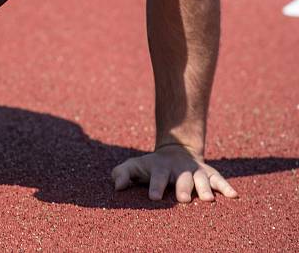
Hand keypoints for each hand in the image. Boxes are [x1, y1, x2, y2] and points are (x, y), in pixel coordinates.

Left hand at [112, 144, 238, 202]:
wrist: (175, 151)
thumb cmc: (151, 166)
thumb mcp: (134, 166)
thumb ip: (122, 174)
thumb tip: (117, 186)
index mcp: (160, 168)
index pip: (157, 177)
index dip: (156, 186)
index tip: (154, 198)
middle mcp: (180, 169)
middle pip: (182, 179)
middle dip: (183, 188)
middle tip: (183, 199)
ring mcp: (196, 171)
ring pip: (202, 179)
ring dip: (205, 188)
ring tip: (208, 200)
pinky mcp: (209, 173)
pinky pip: (219, 179)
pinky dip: (226, 187)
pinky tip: (234, 196)